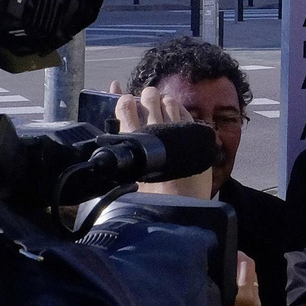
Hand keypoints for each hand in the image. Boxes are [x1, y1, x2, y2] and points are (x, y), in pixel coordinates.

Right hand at [109, 82, 214, 198]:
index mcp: (134, 139)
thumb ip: (121, 144)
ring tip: (161, 112)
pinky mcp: (195, 135)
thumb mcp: (127, 170)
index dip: (124, 101)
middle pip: (149, 97)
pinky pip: (187, 112)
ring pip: (169, 101)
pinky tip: (176, 119)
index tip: (126, 103)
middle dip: (147, 97)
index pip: (125, 106)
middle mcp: (157, 130)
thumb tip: (110, 119)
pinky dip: (180, 111)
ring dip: (164, 102)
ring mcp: (178, 130)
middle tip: (146, 104)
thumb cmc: (149, 193)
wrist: (180, 207)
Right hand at [223, 252, 259, 305]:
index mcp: (246, 295)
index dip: (240, 255)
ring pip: (250, 278)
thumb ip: (223, 287)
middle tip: (224, 258)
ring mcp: (255, 302)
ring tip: (225, 268)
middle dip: (240, 262)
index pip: (248, 265)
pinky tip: (229, 282)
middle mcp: (254, 296)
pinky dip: (242, 280)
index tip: (227, 250)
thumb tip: (224, 268)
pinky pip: (249, 287)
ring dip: (241, 271)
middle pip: (251, 270)